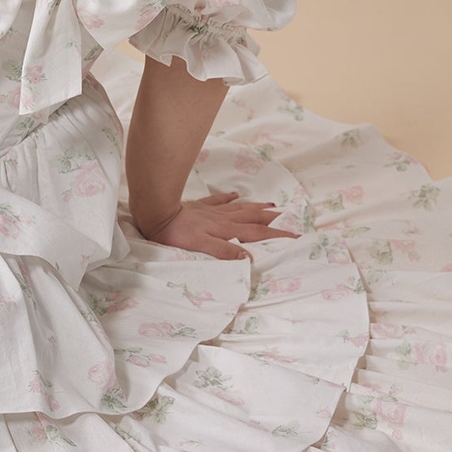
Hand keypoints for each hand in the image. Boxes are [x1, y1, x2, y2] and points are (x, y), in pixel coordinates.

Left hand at [142, 192, 297, 259]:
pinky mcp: (199, 206)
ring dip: (256, 208)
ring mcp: (211, 211)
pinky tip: (235, 194)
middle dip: (272, 220)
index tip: (295, 235)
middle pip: (252, 219)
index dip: (277, 235)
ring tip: (271, 206)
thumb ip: (224, 251)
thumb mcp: (201, 246)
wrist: (156, 212)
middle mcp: (222, 219)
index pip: (257, 234)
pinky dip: (229, 197)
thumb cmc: (176, 234)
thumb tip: (249, 257)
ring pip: (240, 208)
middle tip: (289, 218)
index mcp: (225, 230)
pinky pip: (219, 200)